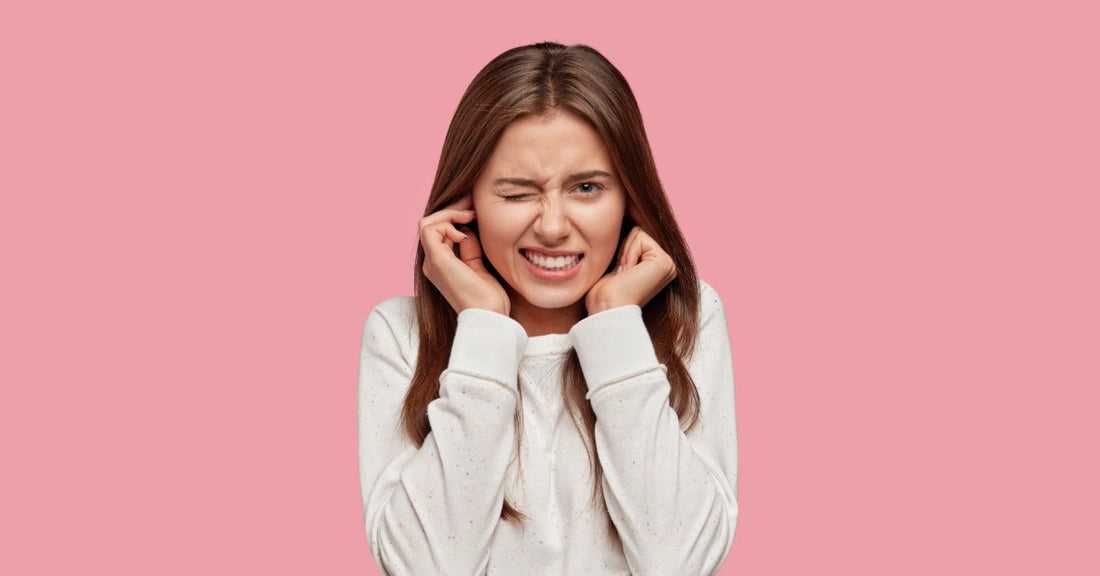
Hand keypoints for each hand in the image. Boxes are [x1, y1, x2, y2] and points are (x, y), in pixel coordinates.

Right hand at [420, 196, 509, 315]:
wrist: (489, 317)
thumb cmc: (489, 297)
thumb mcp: (479, 264)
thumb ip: (470, 246)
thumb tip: (468, 228)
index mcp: (441, 264)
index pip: (439, 231)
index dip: (454, 216)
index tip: (476, 212)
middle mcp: (432, 263)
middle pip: (431, 224)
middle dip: (452, 209)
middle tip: (473, 204)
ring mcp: (432, 262)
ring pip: (427, 223)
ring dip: (449, 214)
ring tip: (470, 216)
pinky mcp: (437, 261)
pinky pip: (430, 228)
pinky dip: (447, 224)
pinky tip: (464, 233)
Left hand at [585, 227, 676, 314]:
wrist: (606, 310)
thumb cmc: (604, 294)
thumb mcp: (615, 265)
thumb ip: (624, 248)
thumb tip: (619, 221)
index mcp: (657, 267)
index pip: (634, 236)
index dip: (619, 251)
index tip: (619, 274)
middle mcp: (667, 265)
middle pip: (637, 231)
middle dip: (622, 251)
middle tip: (621, 275)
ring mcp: (668, 264)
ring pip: (637, 232)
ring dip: (624, 253)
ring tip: (625, 275)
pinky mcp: (665, 262)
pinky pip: (639, 236)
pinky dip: (627, 254)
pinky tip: (628, 273)